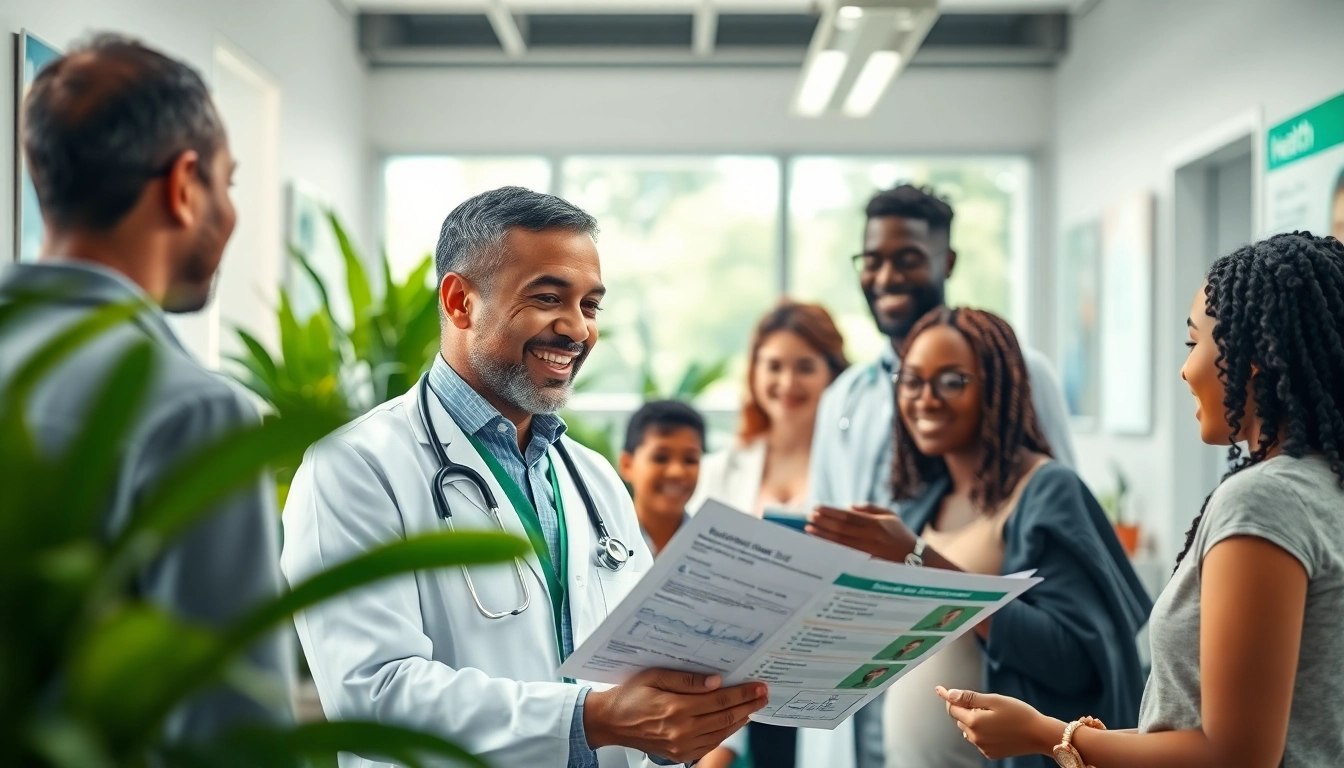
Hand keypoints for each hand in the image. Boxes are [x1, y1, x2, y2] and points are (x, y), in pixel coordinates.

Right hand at [584, 669, 767, 763]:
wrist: (611, 721)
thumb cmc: (629, 696)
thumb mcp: (654, 676)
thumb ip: (686, 679)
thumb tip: (716, 682)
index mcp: (676, 709)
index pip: (720, 700)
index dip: (742, 693)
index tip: (758, 687)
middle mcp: (681, 731)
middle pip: (725, 718)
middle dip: (748, 705)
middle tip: (763, 695)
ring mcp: (681, 746)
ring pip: (721, 733)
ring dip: (740, 720)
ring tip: (753, 708)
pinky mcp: (680, 754)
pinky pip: (710, 744)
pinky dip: (725, 734)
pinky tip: (732, 723)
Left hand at [807, 504, 916, 560]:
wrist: (918, 561)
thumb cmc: (901, 536)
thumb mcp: (890, 516)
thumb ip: (870, 509)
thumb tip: (848, 507)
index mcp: (877, 524)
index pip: (848, 516)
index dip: (831, 512)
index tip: (817, 508)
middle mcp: (872, 538)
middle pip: (842, 529)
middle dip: (823, 523)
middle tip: (809, 518)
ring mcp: (869, 554)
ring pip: (841, 543)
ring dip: (823, 536)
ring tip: (810, 530)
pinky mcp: (867, 566)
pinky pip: (845, 556)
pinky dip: (832, 549)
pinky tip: (821, 545)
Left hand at [935, 686, 1064, 759]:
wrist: (1039, 734)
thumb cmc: (1019, 714)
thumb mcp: (994, 700)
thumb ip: (969, 698)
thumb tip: (949, 694)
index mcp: (974, 722)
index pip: (952, 708)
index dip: (950, 698)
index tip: (942, 689)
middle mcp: (975, 737)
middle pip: (960, 718)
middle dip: (966, 709)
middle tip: (985, 703)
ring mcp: (982, 747)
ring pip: (968, 729)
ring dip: (973, 721)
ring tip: (995, 716)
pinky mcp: (990, 753)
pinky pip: (979, 739)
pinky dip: (982, 732)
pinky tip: (998, 727)